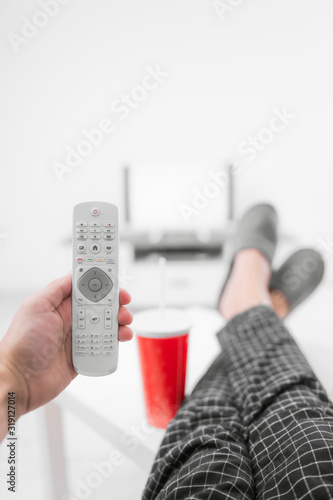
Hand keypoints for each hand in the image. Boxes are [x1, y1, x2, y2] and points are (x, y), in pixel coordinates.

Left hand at [0, 274, 132, 417]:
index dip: (100, 280)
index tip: (113, 277)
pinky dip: (116, 341)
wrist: (20, 381)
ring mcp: (78, 336)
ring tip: (123, 322)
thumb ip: (57, 288)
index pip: (84, 286)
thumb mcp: (36, 306)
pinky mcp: (84, 354)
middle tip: (123, 300)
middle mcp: (71, 319)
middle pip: (101, 304)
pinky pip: (106, 345)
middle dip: (115, 300)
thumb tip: (76, 274)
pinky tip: (118, 339)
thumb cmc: (22, 344)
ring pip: (106, 323)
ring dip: (118, 320)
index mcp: (60, 304)